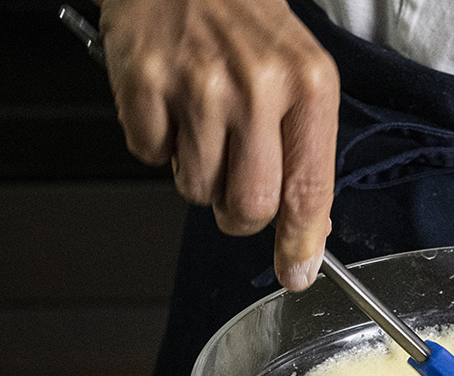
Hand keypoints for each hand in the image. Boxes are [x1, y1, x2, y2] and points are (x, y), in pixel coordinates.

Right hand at [97, 0, 338, 289]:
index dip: (300, 242)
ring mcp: (198, 86)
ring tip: (204, 125)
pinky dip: (157, 141)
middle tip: (234, 185)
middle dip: (239, 213)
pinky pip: (148, 154)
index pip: (309, 189)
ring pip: (195, 188)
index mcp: (308, 87)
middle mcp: (257, 87)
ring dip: (197, 174)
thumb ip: (305, 152)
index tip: (294, 272)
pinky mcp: (145, 82)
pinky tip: (171, 104)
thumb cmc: (247, 22)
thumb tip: (306, 229)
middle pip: (248, 206)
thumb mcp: (301, 75)